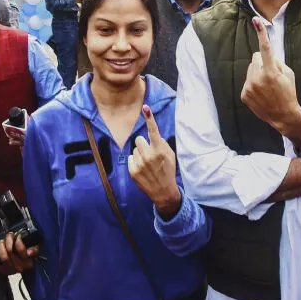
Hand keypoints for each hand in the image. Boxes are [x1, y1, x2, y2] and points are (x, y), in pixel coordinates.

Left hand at [0, 233, 38, 274]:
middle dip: (8, 240)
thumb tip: (29, 252)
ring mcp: (10, 270)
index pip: (21, 249)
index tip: (18, 235)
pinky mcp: (2, 271)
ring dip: (1, 247)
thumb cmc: (28, 257)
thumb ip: (34, 250)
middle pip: (10, 251)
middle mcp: (19, 267)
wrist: (23, 267)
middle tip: (9, 235)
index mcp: (28, 262)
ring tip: (2, 241)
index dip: (18, 240)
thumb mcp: (35, 251)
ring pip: (3, 257)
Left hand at [129, 104, 181, 218]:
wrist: (163, 191)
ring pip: (134, 149)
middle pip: (139, 139)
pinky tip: (142, 169)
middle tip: (150, 153)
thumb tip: (154, 136)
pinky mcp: (132, 171)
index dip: (149, 118)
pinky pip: (130, 158)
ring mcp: (140, 163)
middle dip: (143, 144)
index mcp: (160, 150)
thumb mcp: (170, 155)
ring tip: (147, 164)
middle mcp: (149, 155)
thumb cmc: (168, 170)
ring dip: (139, 154)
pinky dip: (135, 162)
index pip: (154, 131)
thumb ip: (162, 144)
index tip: (145, 107)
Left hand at [241, 17, 300, 142]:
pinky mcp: (244, 94)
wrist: (284, 116)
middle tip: (271, 75)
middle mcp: (257, 78)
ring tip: (266, 86)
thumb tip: (266, 55)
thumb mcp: (289, 74)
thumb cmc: (289, 93)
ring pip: (250, 69)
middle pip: (255, 58)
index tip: (256, 21)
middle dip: (263, 62)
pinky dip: (253, 84)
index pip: (265, 48)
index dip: (261, 33)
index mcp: (271, 72)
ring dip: (257, 73)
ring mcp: (249, 87)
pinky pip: (247, 81)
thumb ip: (276, 62)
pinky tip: (261, 93)